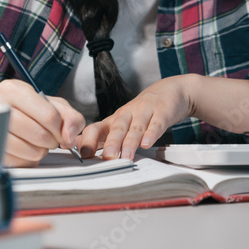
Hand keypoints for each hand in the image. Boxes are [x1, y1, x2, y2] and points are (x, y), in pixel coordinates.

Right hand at [0, 80, 84, 167]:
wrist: (0, 119)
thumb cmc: (30, 110)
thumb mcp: (53, 105)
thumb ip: (70, 117)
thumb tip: (70, 136)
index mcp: (14, 90)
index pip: (49, 116)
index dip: (61, 129)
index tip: (61, 131)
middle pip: (39, 135)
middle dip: (51, 141)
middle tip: (49, 138)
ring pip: (30, 151)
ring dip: (40, 151)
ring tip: (35, 142)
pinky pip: (20, 163)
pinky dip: (28, 160)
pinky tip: (24, 150)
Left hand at [77, 75, 195, 160]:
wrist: (168, 91)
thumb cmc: (141, 112)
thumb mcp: (121, 122)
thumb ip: (104, 136)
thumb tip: (80, 149)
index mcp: (114, 119)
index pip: (96, 128)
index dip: (89, 141)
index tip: (85, 156)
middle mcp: (127, 114)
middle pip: (117, 128)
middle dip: (111, 143)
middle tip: (107, 157)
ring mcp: (144, 112)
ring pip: (135, 127)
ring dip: (130, 142)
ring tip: (126, 156)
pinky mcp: (162, 112)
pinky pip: (156, 124)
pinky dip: (151, 134)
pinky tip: (147, 143)